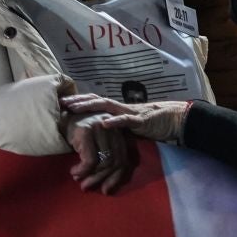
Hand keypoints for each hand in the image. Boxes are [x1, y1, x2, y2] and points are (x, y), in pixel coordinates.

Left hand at [59, 93, 190, 144]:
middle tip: (62, 102)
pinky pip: (126, 120)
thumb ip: (116, 128)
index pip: (96, 102)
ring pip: (107, 106)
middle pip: (97, 100)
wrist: (174, 119)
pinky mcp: (141, 120)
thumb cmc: (151, 124)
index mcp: (118, 110)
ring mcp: (130, 112)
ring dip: (90, 106)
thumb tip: (101, 135)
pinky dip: (114, 121)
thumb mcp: (129, 127)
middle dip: (79, 101)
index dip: (80, 101)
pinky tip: (104, 123)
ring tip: (75, 108)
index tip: (63, 103)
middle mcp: (122, 108)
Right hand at [62, 111, 137, 194]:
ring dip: (91, 176)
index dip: (115, 177)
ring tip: (79, 179)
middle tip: (87, 187)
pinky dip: (82, 170)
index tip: (105, 190)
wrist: (60, 116)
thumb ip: (103, 159)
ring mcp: (101, 129)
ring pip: (104, 162)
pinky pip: (90, 160)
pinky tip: (74, 171)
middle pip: (115, 161)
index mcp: (117, 133)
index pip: (123, 158)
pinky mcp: (87, 131)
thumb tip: (106, 187)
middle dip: (102, 178)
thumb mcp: (94, 145)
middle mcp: (112, 129)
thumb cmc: (77, 134)